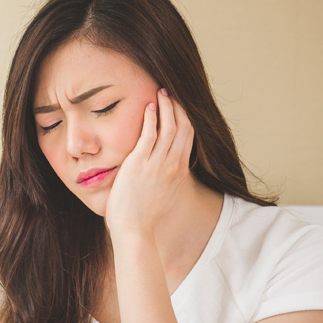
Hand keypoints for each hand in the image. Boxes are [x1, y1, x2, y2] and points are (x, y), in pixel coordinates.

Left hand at [105, 88, 194, 238]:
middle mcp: (172, 165)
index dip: (184, 117)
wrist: (134, 230)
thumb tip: (162, 172)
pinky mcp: (139, 165)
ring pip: (168, 127)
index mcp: (179, 172)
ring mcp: (157, 164)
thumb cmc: (143, 217)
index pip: (188, 136)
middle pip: (182, 127)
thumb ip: (165, 178)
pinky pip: (149, 135)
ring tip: (159, 92)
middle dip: (177, 106)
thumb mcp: (162, 194)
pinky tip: (147, 106)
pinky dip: (151, 118)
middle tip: (170, 92)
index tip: (178, 105)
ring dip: (165, 106)